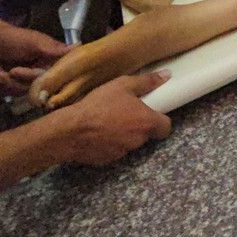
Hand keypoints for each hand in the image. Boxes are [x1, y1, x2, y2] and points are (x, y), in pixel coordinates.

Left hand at [0, 18, 68, 96]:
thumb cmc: (12, 39)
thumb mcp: (34, 43)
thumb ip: (55, 49)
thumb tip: (81, 46)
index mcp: (49, 59)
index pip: (59, 73)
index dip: (53, 78)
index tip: (41, 77)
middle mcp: (40, 70)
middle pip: (40, 86)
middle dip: (22, 78)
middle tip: (12, 70)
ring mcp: (25, 79)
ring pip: (24, 92)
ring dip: (7, 81)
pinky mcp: (11, 86)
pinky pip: (10, 93)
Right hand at [55, 71, 171, 165]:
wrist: (70, 130)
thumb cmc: (98, 105)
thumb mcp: (123, 85)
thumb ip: (147, 82)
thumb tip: (167, 76)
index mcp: (146, 122)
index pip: (166, 128)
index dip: (161, 122)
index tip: (152, 114)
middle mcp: (138, 140)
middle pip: (146, 134)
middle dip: (139, 126)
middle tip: (125, 114)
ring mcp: (123, 152)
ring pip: (130, 143)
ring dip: (124, 135)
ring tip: (109, 123)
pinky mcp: (107, 160)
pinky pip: (114, 151)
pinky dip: (110, 144)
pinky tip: (98, 134)